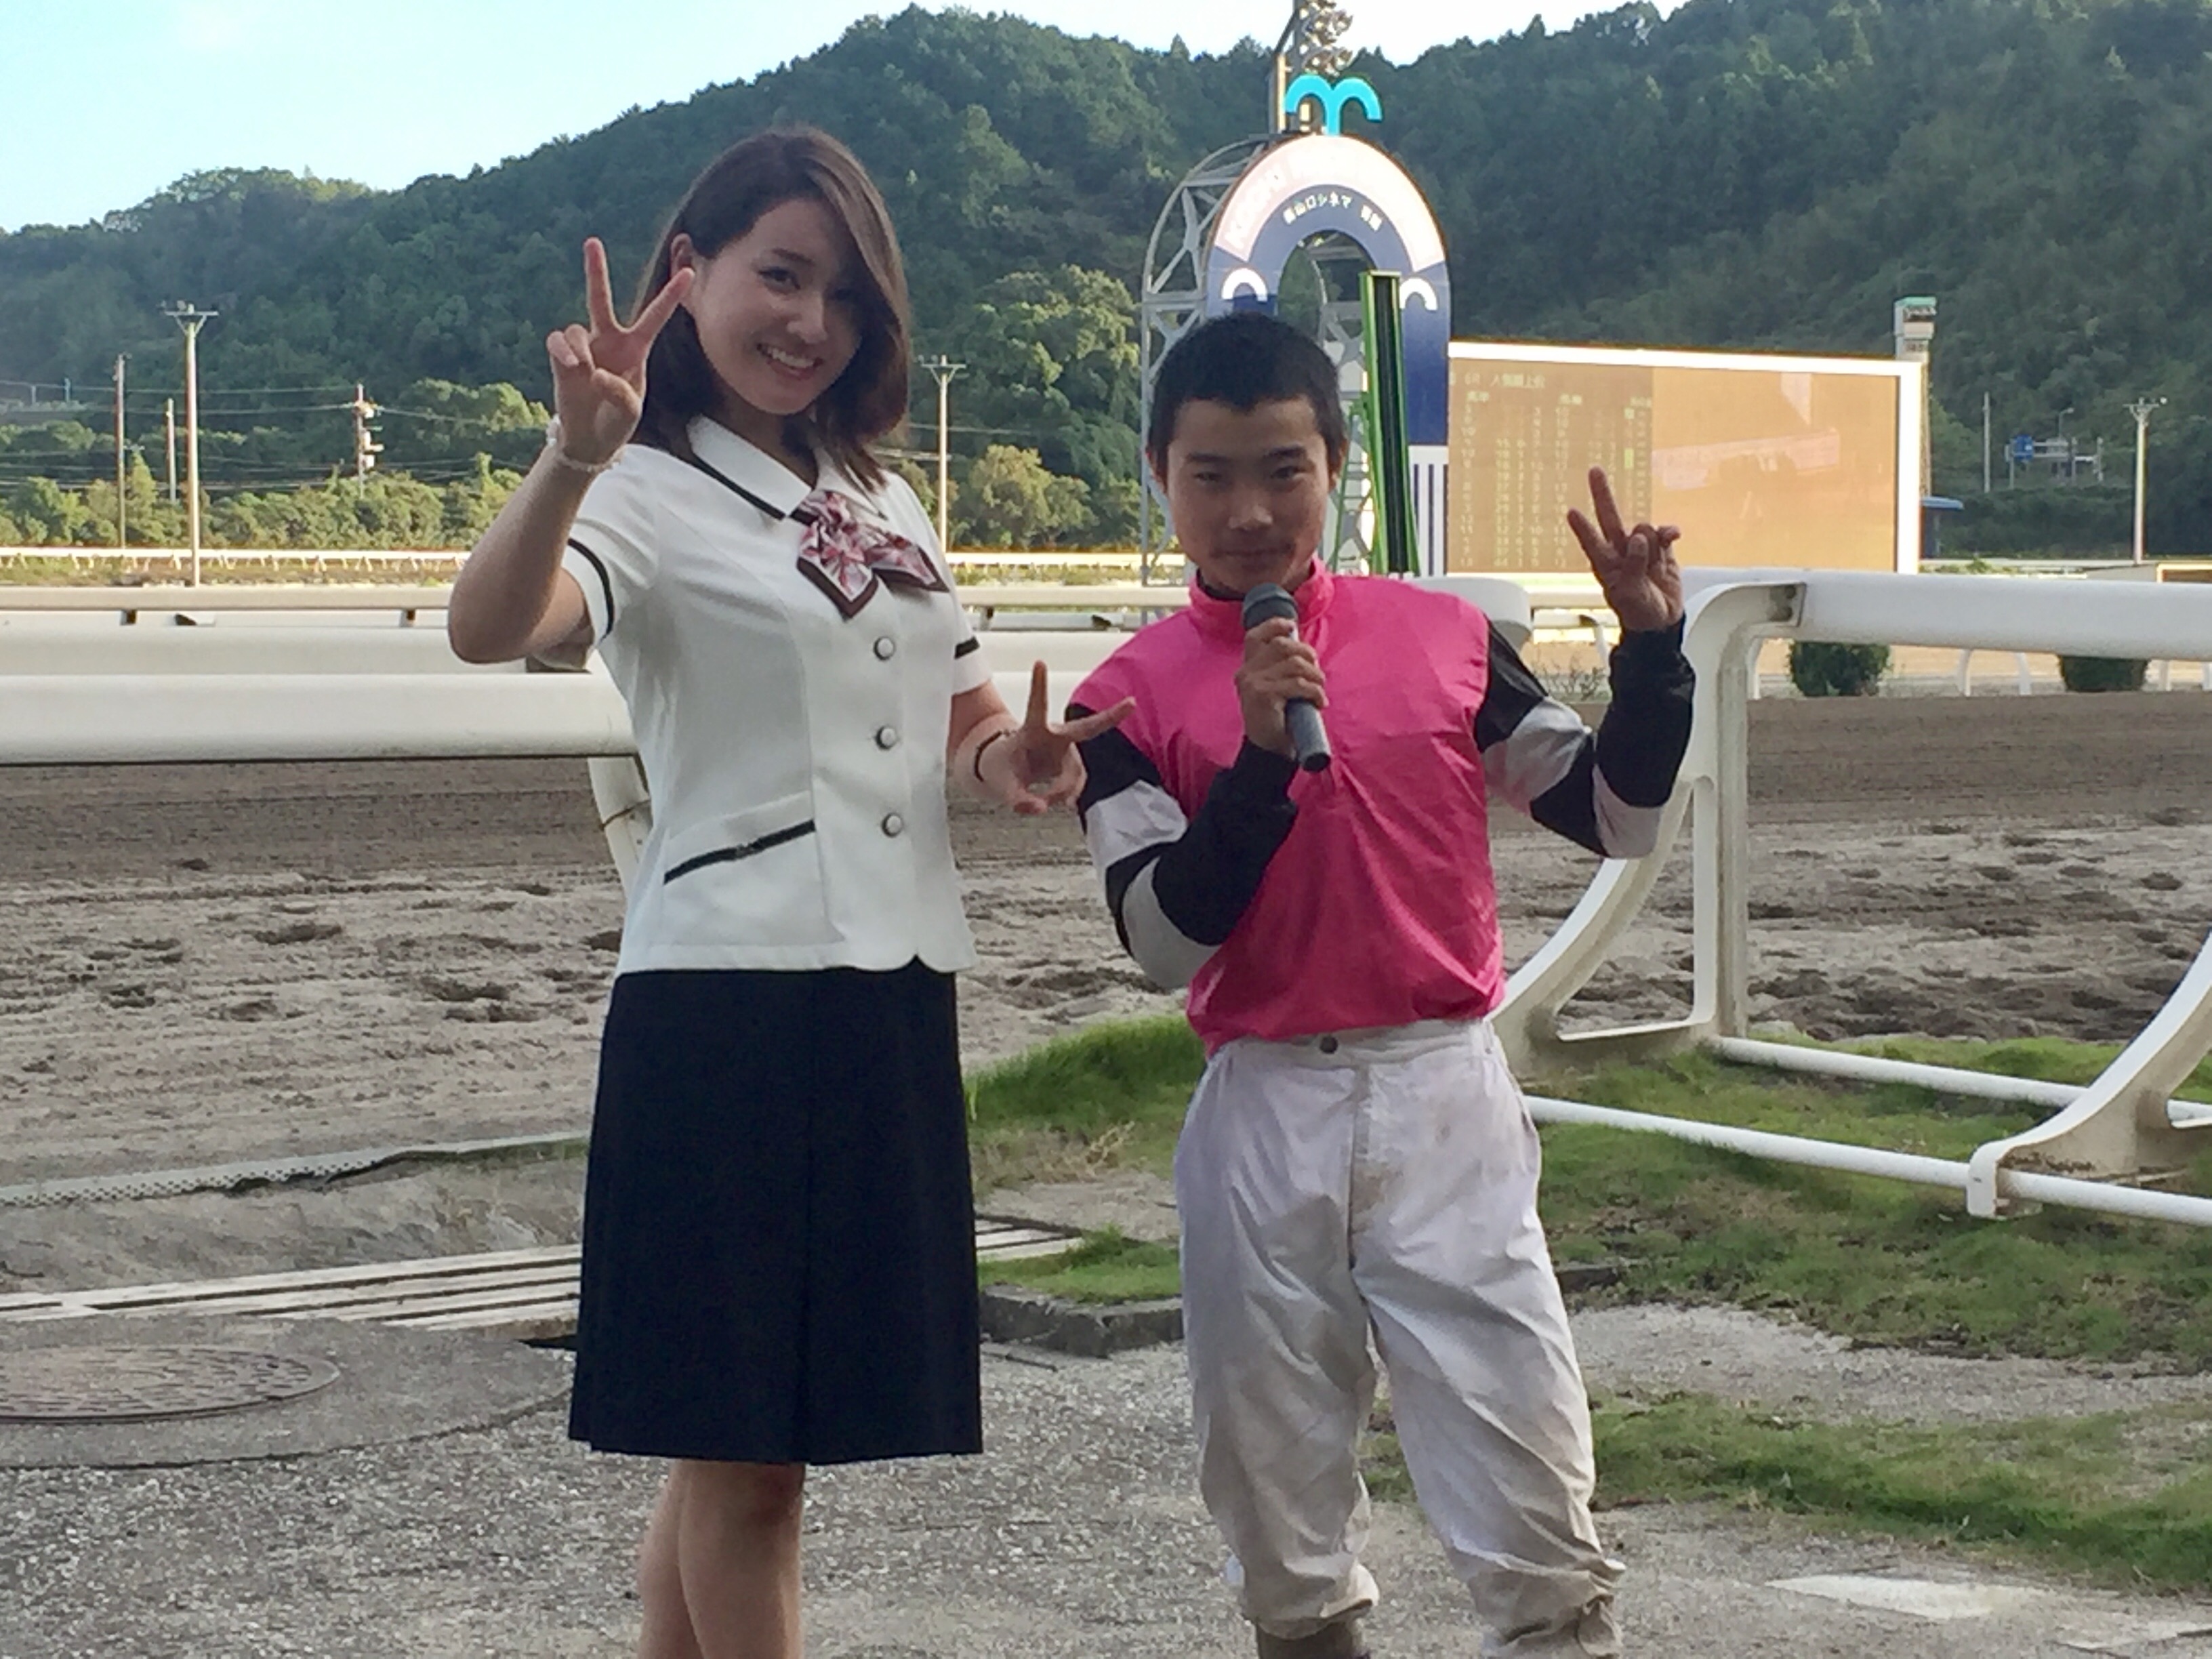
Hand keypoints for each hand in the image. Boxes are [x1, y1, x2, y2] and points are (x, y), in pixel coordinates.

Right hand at [544, 238, 693, 467]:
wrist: (590, 439)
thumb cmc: (617, 422)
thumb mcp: (630, 412)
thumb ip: (620, 393)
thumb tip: (594, 373)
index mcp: (635, 350)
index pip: (654, 317)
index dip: (670, 296)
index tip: (689, 273)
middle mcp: (608, 341)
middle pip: (600, 300)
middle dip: (595, 270)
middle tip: (592, 241)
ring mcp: (584, 347)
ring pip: (576, 329)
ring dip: (579, 350)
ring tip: (582, 372)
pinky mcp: (561, 357)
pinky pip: (557, 341)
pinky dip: (562, 352)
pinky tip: (570, 367)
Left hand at [981, 663, 1133, 815]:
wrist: (1008, 768)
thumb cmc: (1002, 767)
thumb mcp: (1000, 783)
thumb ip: (1017, 799)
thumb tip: (1040, 809)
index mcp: (1032, 729)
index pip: (1036, 706)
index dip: (1039, 686)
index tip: (1039, 662)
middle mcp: (1056, 735)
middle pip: (1087, 728)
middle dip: (1111, 717)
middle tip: (1133, 703)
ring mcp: (1067, 750)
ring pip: (1076, 775)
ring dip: (1061, 793)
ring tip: (1041, 802)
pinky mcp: (1073, 765)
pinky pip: (1076, 785)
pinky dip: (1064, 797)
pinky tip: (1059, 801)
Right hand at [1236, 617, 1325, 758]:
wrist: (1267, 751)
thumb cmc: (1277, 719)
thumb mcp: (1276, 689)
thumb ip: (1281, 670)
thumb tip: (1306, 653)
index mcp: (1247, 668)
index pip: (1256, 636)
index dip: (1275, 626)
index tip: (1292, 627)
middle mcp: (1246, 672)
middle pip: (1281, 645)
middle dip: (1307, 654)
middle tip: (1317, 672)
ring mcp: (1253, 684)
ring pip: (1294, 664)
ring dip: (1315, 676)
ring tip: (1320, 690)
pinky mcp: (1264, 696)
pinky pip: (1298, 684)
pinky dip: (1314, 691)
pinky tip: (1319, 702)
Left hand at [1567, 466, 1683, 632]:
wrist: (1661, 621)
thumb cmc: (1638, 612)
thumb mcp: (1631, 595)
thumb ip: (1633, 566)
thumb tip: (1639, 539)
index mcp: (1606, 564)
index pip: (1592, 542)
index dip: (1583, 528)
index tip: (1572, 512)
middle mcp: (1620, 552)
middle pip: (1610, 518)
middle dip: (1602, 495)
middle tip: (1595, 471)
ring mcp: (1641, 549)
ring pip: (1644, 529)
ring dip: (1652, 541)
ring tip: (1654, 565)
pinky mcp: (1661, 550)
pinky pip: (1664, 533)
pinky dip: (1669, 532)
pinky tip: (1673, 536)